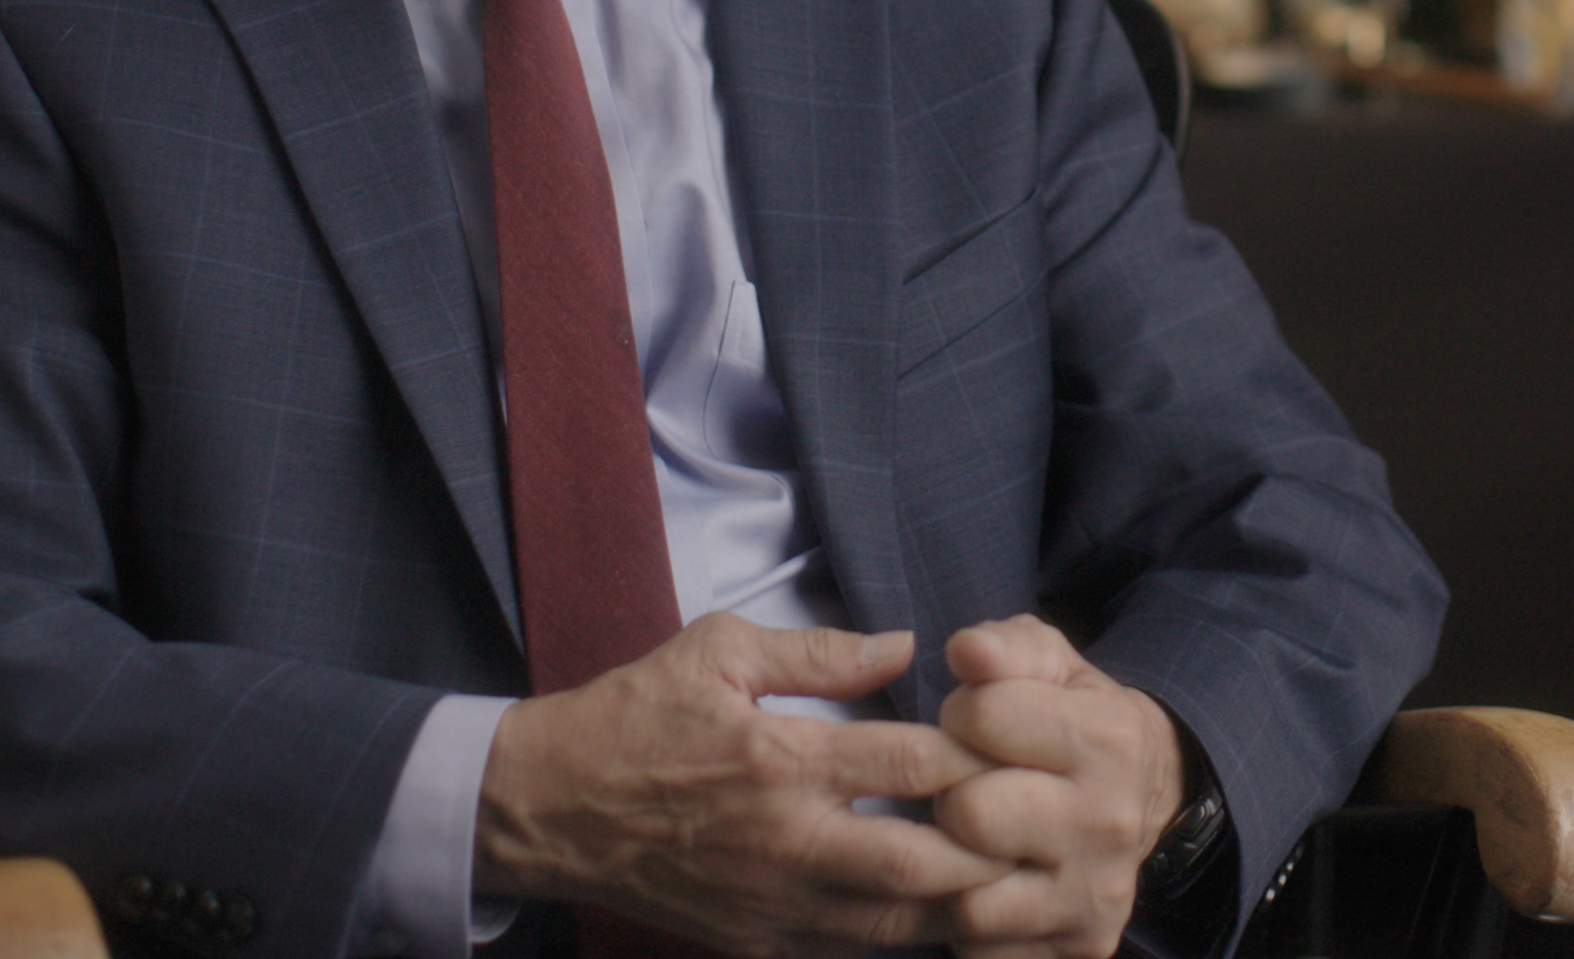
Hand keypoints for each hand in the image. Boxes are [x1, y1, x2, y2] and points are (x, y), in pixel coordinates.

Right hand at [474, 615, 1006, 958]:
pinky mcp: (754, 942)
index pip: (913, 767)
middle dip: (988, 848)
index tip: (1012, 740)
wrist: (547, 807)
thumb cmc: (635, 715)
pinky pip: (847, 952)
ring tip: (1001, 872)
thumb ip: (819, 653)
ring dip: (957, 902)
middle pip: (923, 865)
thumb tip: (904, 644)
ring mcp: (770, 903)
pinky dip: (898, 933)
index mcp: (781, 759)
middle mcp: (785, 841)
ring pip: (895, 926)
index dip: (979, 755)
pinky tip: (931, 906)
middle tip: (1026, 820)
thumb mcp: (717, 651)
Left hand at [930, 616, 1189, 958]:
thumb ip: (1006, 647)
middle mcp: (1110, 822)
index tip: (974, 724)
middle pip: (970, 814)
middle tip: (967, 786)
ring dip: (952, 867)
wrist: (1140, 798)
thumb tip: (966, 652)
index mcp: (1110, 739)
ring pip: (969, 898)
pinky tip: (981, 884)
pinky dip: (965, 924)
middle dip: (950, 793)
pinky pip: (981, 949)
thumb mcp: (1051, 664)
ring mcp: (1096, 894)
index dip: (960, 714)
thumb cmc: (1073, 719)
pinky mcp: (1079, 946)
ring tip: (971, 839)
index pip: (980, 717)